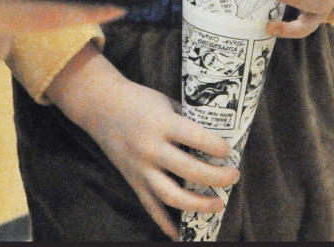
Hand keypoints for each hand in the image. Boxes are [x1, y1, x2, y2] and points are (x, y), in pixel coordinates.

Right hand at [47, 45, 238, 240]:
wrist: (100, 104)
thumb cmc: (138, 99)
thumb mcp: (165, 102)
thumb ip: (186, 121)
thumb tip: (215, 139)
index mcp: (161, 123)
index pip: (197, 138)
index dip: (218, 147)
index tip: (228, 151)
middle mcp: (151, 148)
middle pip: (190, 171)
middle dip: (218, 177)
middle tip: (233, 176)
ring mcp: (140, 167)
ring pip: (172, 196)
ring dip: (199, 205)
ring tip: (217, 204)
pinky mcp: (132, 180)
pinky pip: (150, 207)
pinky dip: (165, 224)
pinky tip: (181, 234)